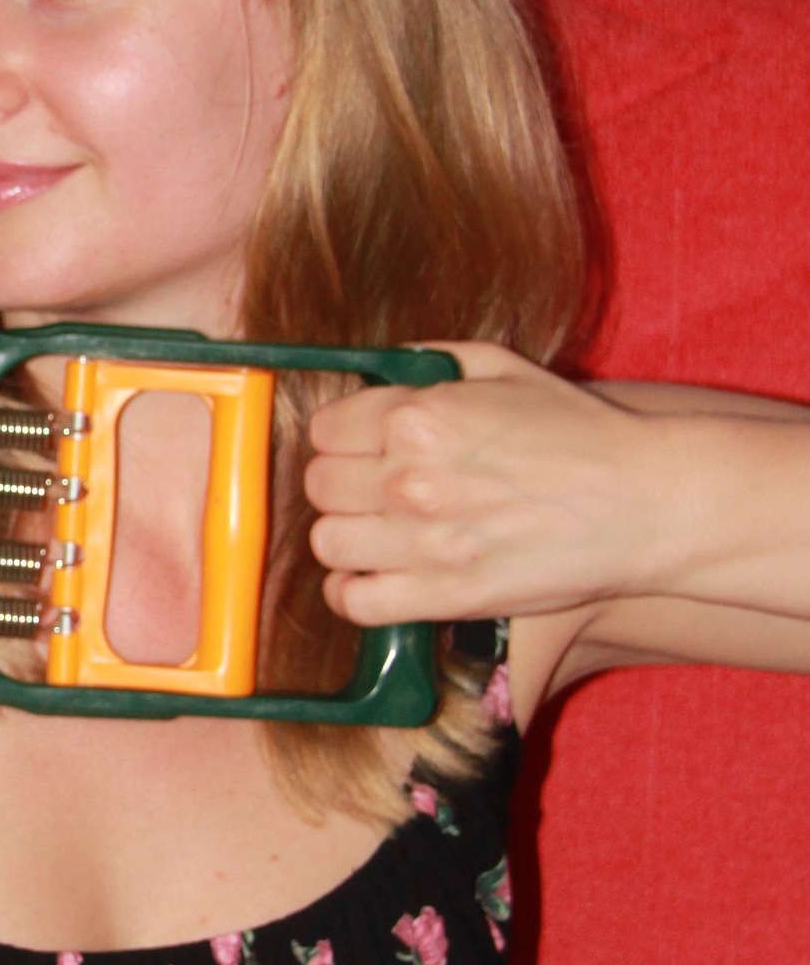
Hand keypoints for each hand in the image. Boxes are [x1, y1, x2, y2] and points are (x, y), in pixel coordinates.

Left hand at [302, 344, 652, 625]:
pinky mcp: (443, 596)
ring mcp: (423, 543)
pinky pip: (353, 601)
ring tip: (380, 530)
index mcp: (417, 418)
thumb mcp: (503, 368)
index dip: (341, 436)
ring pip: (327, 543)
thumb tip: (377, 367)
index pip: (324, 429)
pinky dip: (354, 592)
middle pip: (318, 485)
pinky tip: (378, 576)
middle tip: (376, 487)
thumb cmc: (579, 431)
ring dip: (347, 535)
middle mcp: (408, 480)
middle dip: (342, 483)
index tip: (362, 445)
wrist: (647, 501)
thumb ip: (428, 362)